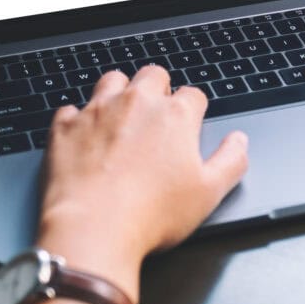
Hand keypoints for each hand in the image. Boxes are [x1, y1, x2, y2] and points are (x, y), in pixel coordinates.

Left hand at [35, 67, 248, 300]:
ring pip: (112, 80)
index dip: (194, 109)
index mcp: (175, 116)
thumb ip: (232, 161)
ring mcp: (98, 111)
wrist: (93, 228)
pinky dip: (78, 120)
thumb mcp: (209, 193)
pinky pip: (70, 110)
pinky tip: (84, 137)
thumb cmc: (151, 214)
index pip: (193, 94)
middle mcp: (137, 103)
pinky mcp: (65, 127)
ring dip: (119, 92)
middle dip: (158, 89)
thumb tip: (239, 142)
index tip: (190, 124)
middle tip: (157, 116)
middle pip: (153, 75)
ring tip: (121, 116)